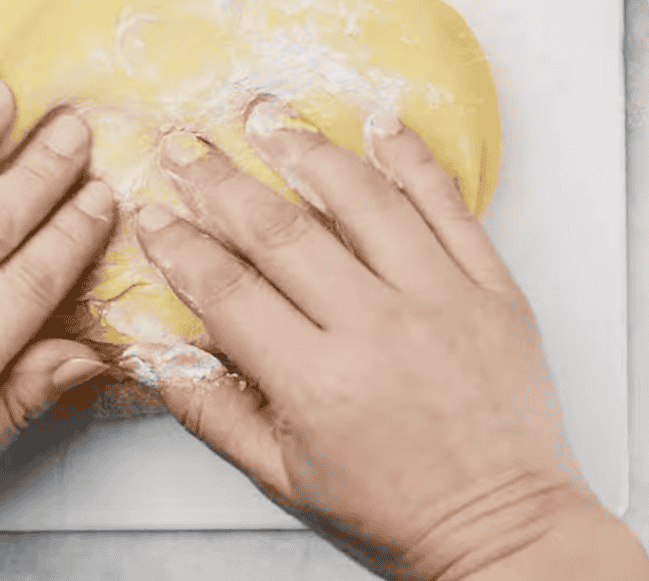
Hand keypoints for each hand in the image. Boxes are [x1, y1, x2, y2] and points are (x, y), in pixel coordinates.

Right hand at [132, 99, 597, 580]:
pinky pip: (448, 205)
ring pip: (362, 199)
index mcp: (317, 383)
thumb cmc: (391, 508)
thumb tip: (146, 350)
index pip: (228, 290)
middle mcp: (378, 329)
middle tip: (181, 146)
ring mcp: (441, 300)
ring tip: (263, 117)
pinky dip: (411, 157)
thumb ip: (208, 407)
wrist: (501, 530)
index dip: (179, 245)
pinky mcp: (491, 288)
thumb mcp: (280, 475)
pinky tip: (376, 124)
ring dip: (304, 148)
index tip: (151, 213)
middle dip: (217, 181)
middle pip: (280, 231)